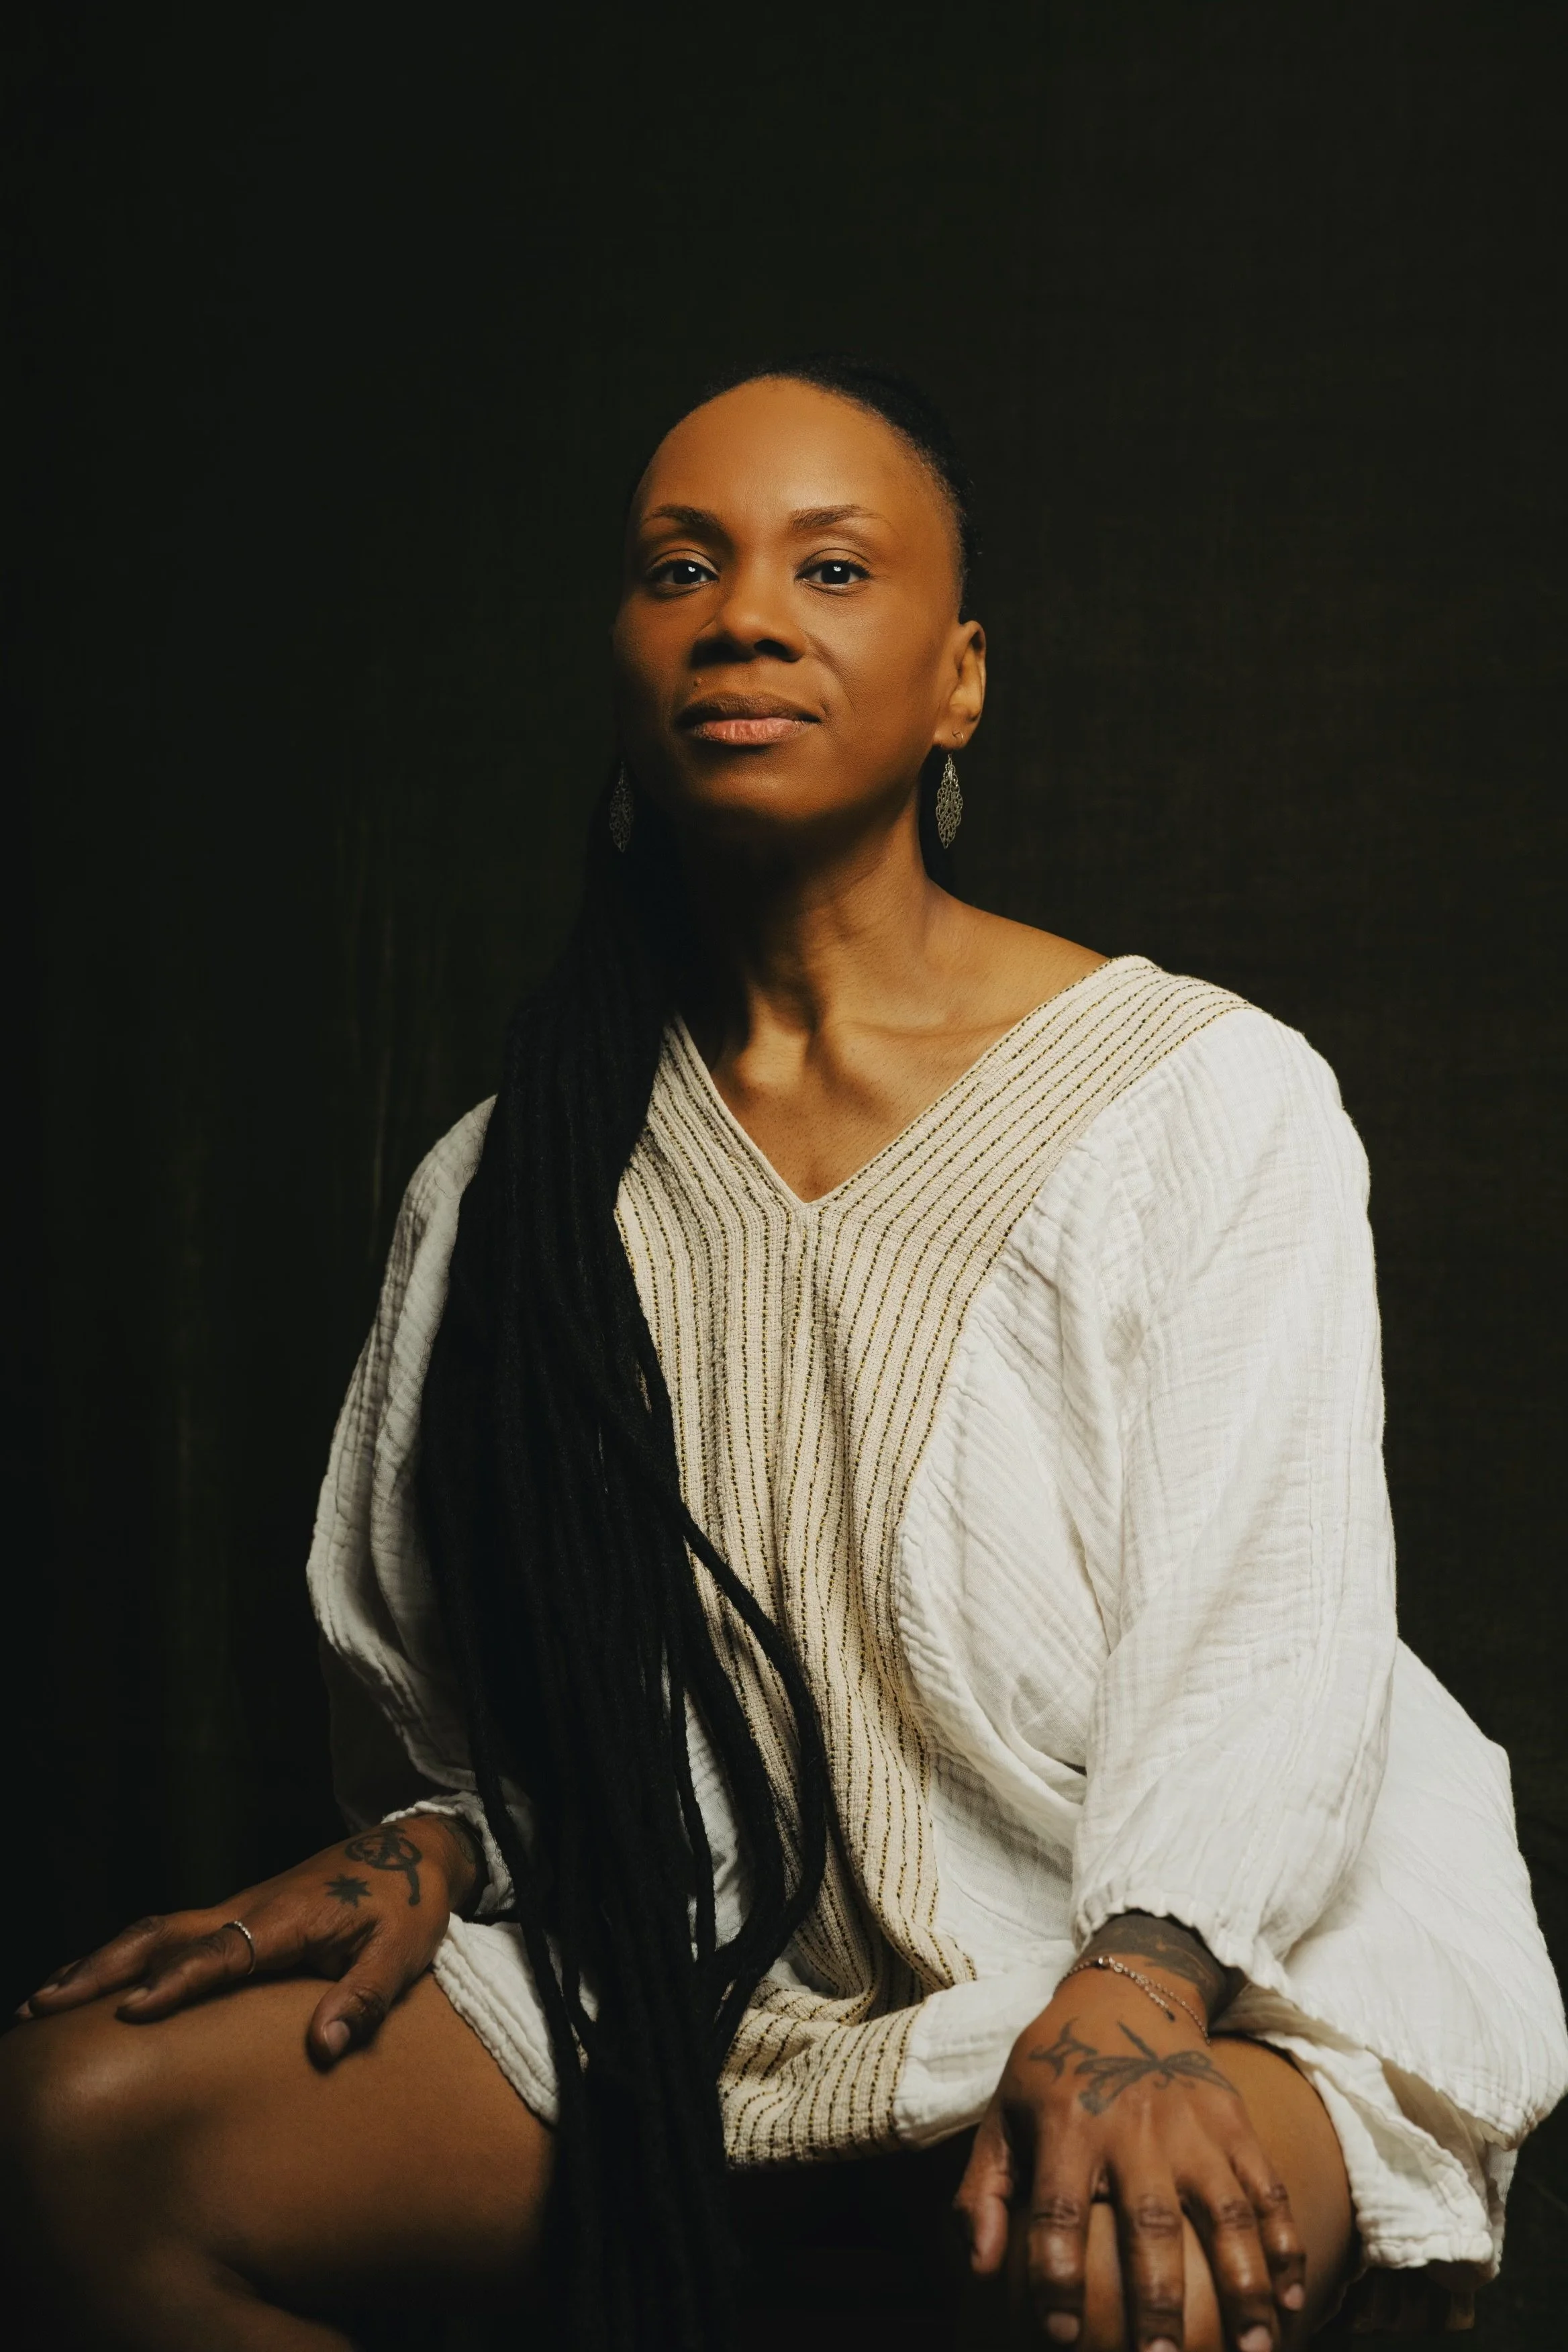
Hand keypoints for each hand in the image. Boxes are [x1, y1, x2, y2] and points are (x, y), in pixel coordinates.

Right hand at [16, 1815, 480, 2064]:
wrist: (411, 1849)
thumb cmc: (408, 1904)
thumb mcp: (405, 1951)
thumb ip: (366, 1996)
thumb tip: (325, 2047)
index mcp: (288, 1918)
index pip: (222, 1952)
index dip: (178, 1982)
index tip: (133, 2011)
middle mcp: (250, 1908)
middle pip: (164, 1934)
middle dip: (104, 1970)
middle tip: (45, 2006)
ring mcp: (238, 1908)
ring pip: (156, 1930)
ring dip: (100, 1962)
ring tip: (41, 2002)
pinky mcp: (237, 1915)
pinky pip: (169, 1934)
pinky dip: (123, 1955)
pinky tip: (92, 1984)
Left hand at [955, 1973, 1305, 2351]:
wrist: (1128, 1993)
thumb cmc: (1055, 2070)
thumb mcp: (1004, 2113)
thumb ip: (982, 2190)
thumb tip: (979, 2270)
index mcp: (1067, 2124)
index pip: (1057, 2210)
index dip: (1056, 2277)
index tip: (1061, 2337)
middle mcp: (1134, 2125)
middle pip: (1152, 2222)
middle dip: (1159, 2301)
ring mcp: (1192, 2124)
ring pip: (1227, 2213)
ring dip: (1246, 2287)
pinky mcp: (1234, 2120)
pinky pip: (1268, 2189)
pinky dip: (1287, 2245)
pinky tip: (1295, 2303)